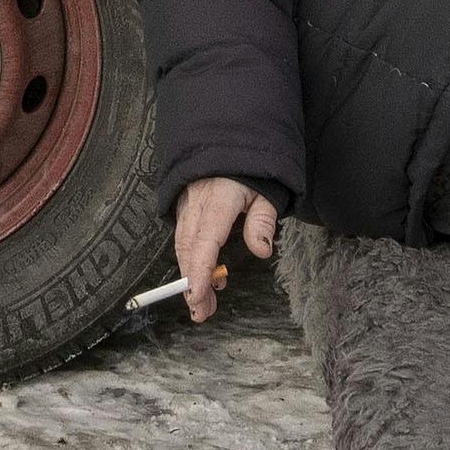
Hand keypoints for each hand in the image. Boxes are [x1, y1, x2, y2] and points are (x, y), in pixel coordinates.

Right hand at [171, 176, 282, 321]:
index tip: (197, 296)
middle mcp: (196, 203)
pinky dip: (190, 259)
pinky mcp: (184, 205)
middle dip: (193, 283)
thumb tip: (261, 250)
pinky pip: (183, 236)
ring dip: (191, 275)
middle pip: (189, 249)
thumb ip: (262, 220)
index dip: (199, 270)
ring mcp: (187, 204)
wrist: (228, 137)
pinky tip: (205, 276)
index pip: (205, 240)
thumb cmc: (251, 167)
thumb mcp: (266, 190)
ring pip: (183, 245)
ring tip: (205, 302)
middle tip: (202, 312)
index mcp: (217, 199)